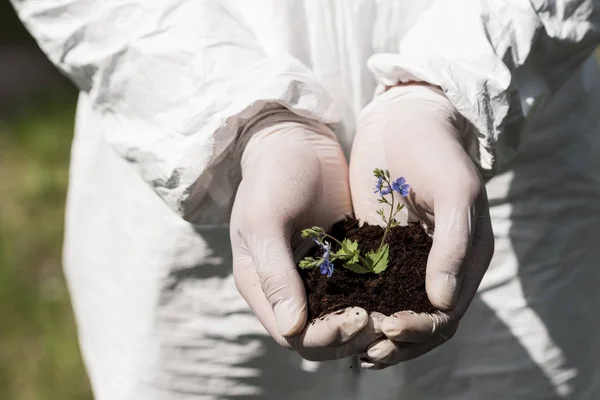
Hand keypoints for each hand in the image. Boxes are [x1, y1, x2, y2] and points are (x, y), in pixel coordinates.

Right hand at [231, 110, 382, 360]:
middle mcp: (286, 289)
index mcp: (261, 286)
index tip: (358, 319)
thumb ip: (275, 274)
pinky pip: (356, 290)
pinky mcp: (338, 260)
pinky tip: (399, 293)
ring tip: (397, 314)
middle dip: (351, 336)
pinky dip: (375, 298)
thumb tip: (291, 329)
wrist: (295, 140)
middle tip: (386, 321)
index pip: (292, 335)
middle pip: (319, 335)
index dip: (325, 338)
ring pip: (341, 318)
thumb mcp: (264, 222)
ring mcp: (313, 277)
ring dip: (367, 323)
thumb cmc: (271, 176)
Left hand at [349, 84, 494, 368]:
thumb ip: (454, 245)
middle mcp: (440, 267)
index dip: (422, 330)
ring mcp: (409, 260)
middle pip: (422, 321)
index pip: (447, 314)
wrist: (405, 117)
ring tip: (351, 345)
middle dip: (398, 340)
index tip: (391, 330)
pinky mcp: (380, 248)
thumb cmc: (436, 148)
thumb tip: (443, 303)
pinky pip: (373, 287)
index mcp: (466, 258)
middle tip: (367, 351)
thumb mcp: (456, 191)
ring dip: (377, 332)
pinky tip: (338, 314)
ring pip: (396, 310)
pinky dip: (361, 305)